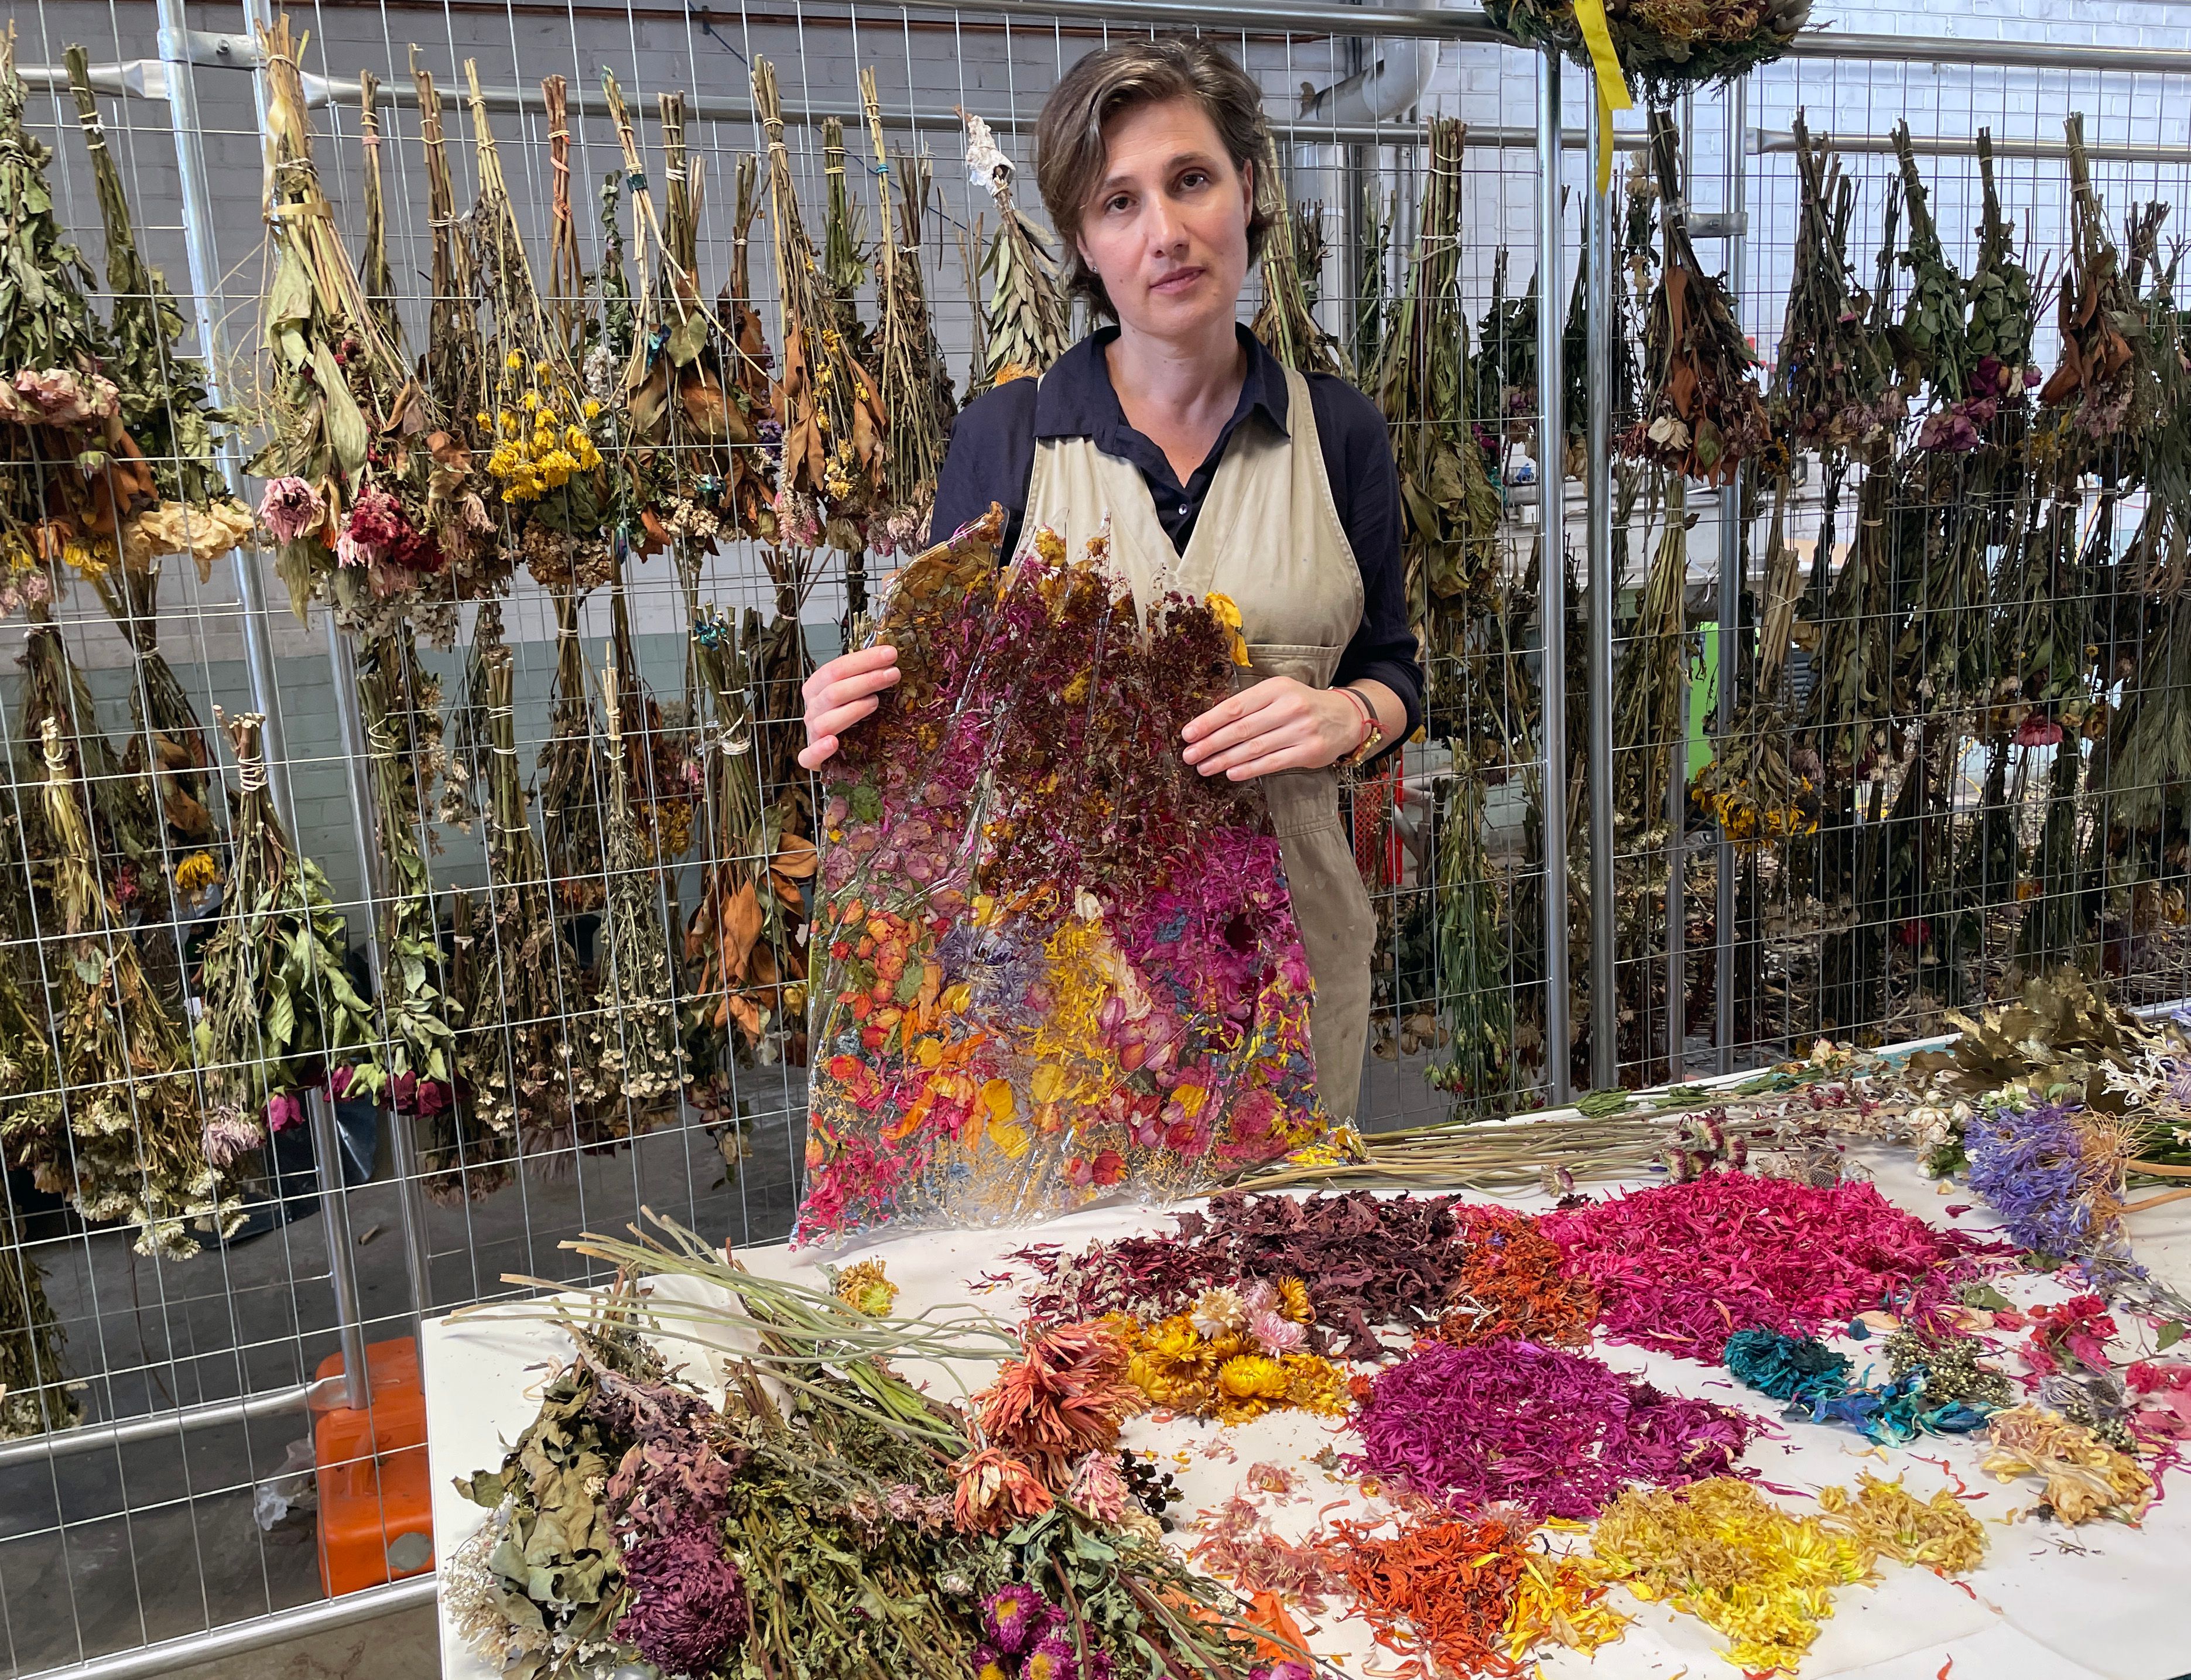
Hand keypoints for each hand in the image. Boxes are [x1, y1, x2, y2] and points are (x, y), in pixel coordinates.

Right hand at [798, 644, 900, 769]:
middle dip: (866, 680)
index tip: (890, 654)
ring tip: (876, 702)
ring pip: (826, 721)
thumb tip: (889, 656)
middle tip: (893, 674)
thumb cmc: (849, 716)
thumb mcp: (854, 692)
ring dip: (852, 710)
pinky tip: (834, 743)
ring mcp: (812, 733)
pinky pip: (809, 756)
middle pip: (834, 692)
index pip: (835, 668)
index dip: (863, 660)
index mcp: (817, 688)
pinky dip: (820, 749)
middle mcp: (813, 709)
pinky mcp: (813, 758)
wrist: (839, 752)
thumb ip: (863, 676)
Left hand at [1180, 677, 1361, 780]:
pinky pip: (1272, 763)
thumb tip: (1209, 724)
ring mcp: (1300, 730)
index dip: (1209, 721)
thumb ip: (1250, 705)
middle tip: (1190, 755)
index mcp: (1276, 688)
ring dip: (1224, 759)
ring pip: (1254, 748)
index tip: (1188, 733)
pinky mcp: (1308, 751)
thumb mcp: (1278, 694)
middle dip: (1211, 743)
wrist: (1344, 717)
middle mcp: (1289, 707)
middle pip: (1241, 728)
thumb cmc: (1301, 705)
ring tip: (1204, 767)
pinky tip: (1231, 773)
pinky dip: (1249, 769)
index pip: (1235, 706)